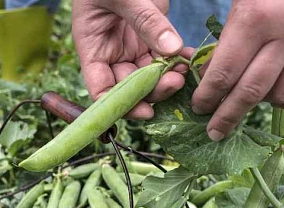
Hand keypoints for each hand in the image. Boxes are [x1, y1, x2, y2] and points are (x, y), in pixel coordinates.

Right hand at [72, 0, 189, 118]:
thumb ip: (145, 20)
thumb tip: (171, 51)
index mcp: (92, 47)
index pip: (100, 89)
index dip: (120, 106)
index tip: (145, 111)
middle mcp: (110, 52)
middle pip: (130, 87)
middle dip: (153, 91)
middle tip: (176, 82)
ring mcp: (131, 45)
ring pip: (150, 76)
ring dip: (169, 78)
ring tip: (185, 70)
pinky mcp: (151, 35)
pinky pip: (165, 57)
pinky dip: (179, 60)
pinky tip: (192, 59)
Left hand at [191, 0, 283, 140]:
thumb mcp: (242, 0)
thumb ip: (227, 38)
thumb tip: (211, 78)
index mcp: (256, 17)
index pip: (225, 73)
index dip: (209, 96)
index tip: (200, 108)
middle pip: (251, 91)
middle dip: (228, 115)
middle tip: (215, 131)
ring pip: (282, 95)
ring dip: (260, 105)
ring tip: (247, 102)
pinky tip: (278, 98)